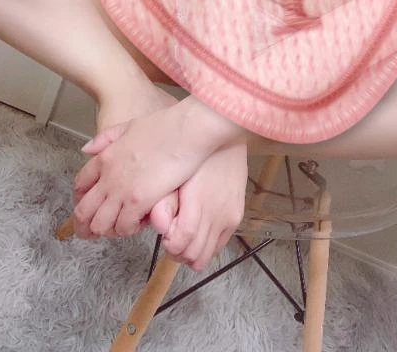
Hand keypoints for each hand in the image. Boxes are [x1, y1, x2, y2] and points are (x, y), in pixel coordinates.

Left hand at [72, 96, 246, 238]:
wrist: (185, 130)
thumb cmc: (165, 126)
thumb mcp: (129, 126)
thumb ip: (106, 138)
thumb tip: (87, 150)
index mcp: (105, 157)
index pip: (80, 185)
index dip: (81, 199)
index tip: (88, 205)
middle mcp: (108, 177)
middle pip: (83, 211)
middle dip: (86, 224)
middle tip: (95, 230)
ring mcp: (121, 190)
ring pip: (100, 224)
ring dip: (108, 229)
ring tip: (120, 227)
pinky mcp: (138, 201)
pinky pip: (123, 226)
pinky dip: (128, 229)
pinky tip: (139, 222)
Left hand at [154, 142, 247, 271]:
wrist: (227, 141)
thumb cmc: (196, 156)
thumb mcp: (175, 176)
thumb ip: (164, 203)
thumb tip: (160, 228)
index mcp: (198, 201)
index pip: (182, 241)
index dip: (170, 246)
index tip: (164, 238)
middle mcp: (216, 213)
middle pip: (194, 254)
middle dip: (177, 253)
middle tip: (170, 239)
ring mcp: (228, 217)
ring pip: (207, 256)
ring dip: (192, 254)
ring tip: (183, 238)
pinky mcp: (236, 217)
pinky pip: (219, 246)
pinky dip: (206, 247)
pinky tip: (198, 233)